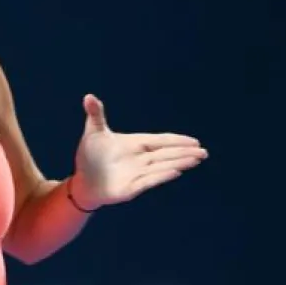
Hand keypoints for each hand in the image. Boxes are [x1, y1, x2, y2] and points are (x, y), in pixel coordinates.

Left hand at [72, 94, 207, 209]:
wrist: (82, 180)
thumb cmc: (91, 156)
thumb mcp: (93, 133)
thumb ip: (96, 115)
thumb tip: (88, 96)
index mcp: (135, 144)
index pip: (160, 141)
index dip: (177, 141)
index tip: (195, 141)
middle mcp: (140, 159)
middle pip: (166, 154)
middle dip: (184, 152)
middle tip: (203, 152)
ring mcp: (137, 174)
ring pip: (162, 166)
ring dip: (179, 162)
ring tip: (195, 160)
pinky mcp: (131, 188)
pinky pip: (149, 181)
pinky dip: (162, 176)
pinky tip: (176, 171)